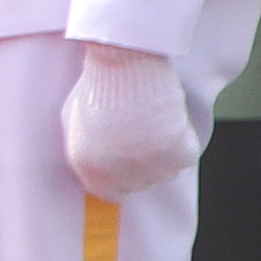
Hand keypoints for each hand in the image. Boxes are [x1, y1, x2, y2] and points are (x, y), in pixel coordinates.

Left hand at [63, 42, 196, 200]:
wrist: (126, 67)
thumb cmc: (99, 87)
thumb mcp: (74, 123)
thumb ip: (86, 150)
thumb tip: (97, 162)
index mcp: (89, 169)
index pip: (109, 192)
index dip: (119, 179)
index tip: (127, 166)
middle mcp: (118, 175)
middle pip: (139, 183)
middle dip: (142, 165)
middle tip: (144, 137)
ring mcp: (150, 168)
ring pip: (165, 172)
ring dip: (163, 153)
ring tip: (154, 123)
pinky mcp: (178, 155)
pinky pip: (186, 155)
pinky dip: (183, 139)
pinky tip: (170, 120)